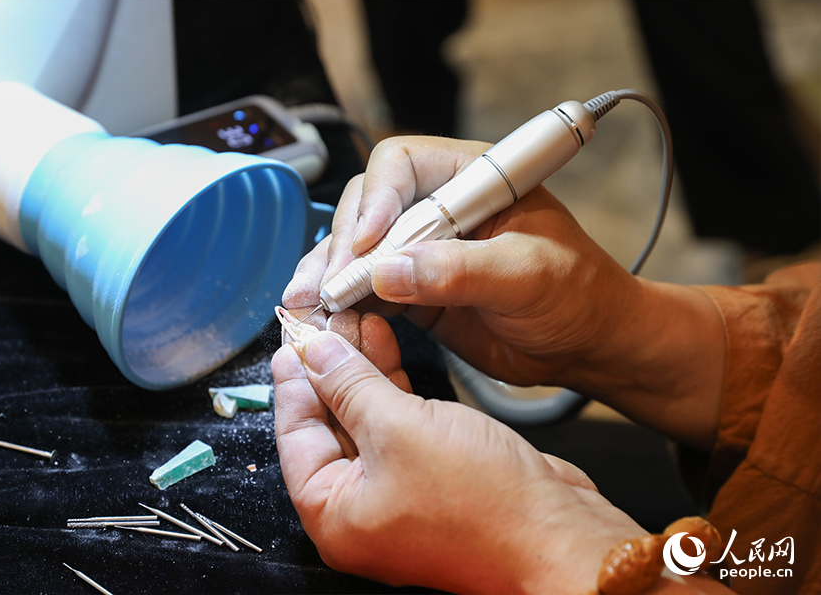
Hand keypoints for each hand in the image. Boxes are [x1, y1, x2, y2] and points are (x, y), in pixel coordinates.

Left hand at [272, 326, 646, 593]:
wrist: (561, 536)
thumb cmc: (482, 505)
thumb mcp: (400, 429)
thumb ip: (350, 385)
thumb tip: (315, 352)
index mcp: (334, 515)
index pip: (296, 434)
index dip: (293, 378)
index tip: (293, 334)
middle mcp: (361, 510)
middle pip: (328, 425)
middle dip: (328, 367)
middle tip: (326, 319)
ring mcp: (399, 493)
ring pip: (364, 420)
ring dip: (360, 370)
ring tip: (356, 319)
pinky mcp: (433, 476)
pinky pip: (398, 425)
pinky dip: (391, 386)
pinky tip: (385, 347)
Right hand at [285, 136, 725, 449]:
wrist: (586, 343)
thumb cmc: (577, 295)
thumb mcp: (529, 276)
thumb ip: (461, 270)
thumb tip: (389, 270)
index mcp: (473, 179)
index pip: (403, 165)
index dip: (376, 199)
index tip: (366, 243)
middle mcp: (440, 207)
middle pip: (368, 206)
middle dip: (343, 244)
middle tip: (330, 284)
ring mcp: (422, 249)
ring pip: (357, 248)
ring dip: (330, 273)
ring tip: (307, 303)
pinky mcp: (413, 289)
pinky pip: (366, 288)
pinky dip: (344, 303)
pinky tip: (324, 318)